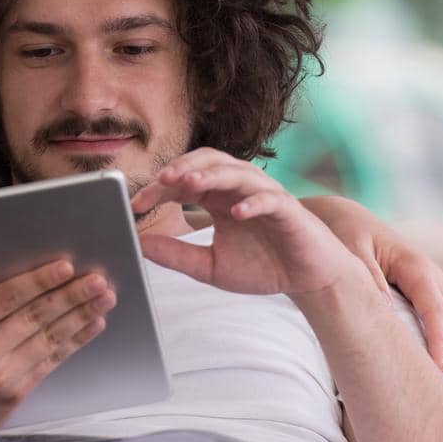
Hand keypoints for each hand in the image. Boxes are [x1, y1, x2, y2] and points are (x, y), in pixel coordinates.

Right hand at [0, 254, 116, 441]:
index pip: (5, 297)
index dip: (38, 281)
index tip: (64, 266)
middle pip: (35, 316)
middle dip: (71, 295)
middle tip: (97, 280)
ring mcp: (2, 375)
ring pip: (49, 337)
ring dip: (81, 315)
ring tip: (104, 297)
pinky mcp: (17, 392)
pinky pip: (52, 360)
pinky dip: (75, 341)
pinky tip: (92, 325)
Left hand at [135, 148, 356, 299]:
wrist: (307, 280)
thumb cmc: (262, 267)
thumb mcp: (210, 267)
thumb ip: (177, 255)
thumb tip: (139, 245)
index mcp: (218, 198)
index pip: (184, 181)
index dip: (159, 188)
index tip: (136, 204)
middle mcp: (238, 189)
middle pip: (209, 161)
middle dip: (184, 166)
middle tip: (161, 179)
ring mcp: (264, 194)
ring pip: (237, 171)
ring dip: (214, 174)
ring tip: (191, 183)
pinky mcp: (288, 209)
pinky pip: (270, 198)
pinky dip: (254, 202)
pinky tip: (238, 212)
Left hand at [301, 195, 442, 408]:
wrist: (341, 217)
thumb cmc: (344, 233)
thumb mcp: (351, 250)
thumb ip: (369, 278)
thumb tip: (386, 311)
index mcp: (416, 265)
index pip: (434, 309)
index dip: (439, 341)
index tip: (440, 372)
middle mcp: (430, 278)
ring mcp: (430, 289)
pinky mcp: (420, 299)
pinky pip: (440, 329)